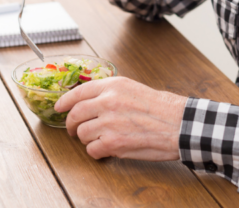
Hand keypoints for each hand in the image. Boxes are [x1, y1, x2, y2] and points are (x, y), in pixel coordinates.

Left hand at [54, 77, 188, 160]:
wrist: (180, 124)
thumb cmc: (162, 108)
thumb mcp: (134, 88)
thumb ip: (111, 92)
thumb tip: (90, 101)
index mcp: (113, 85)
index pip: (79, 92)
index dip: (65, 101)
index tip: (59, 107)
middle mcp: (108, 101)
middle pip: (75, 114)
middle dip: (70, 124)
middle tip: (72, 130)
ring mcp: (109, 123)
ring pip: (82, 133)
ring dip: (87, 139)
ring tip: (98, 139)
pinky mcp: (114, 143)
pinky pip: (92, 149)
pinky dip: (96, 152)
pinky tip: (106, 149)